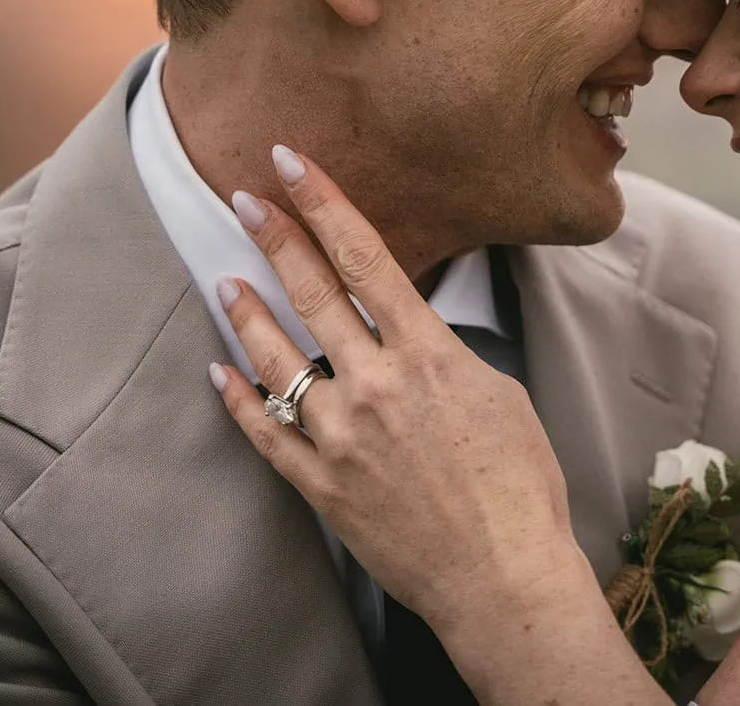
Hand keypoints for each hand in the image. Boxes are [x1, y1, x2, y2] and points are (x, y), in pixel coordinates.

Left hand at [210, 146, 665, 705]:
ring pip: (277, 359)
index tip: (293, 164)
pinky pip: (267, 434)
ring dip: (248, 313)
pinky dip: (239, 401)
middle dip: (276, 237)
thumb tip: (418, 331)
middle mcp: (376, 386)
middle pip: (313, 293)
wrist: (503, 575)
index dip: (325, 203)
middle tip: (242, 197)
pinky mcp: (322, 486)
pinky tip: (218, 372)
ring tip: (225, 279)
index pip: (366, 258)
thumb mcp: (500, 394)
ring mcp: (342, 437)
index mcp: (428, 356)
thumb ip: (448, 355)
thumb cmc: (520, 486)